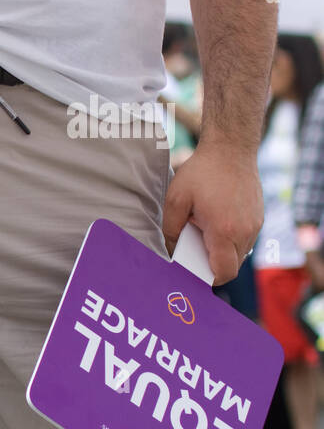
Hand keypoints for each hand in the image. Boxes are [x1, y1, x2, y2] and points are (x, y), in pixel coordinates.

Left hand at [162, 139, 262, 285]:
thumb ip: (171, 230)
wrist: (231, 149)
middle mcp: (244, 231)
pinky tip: (215, 226)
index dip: (209, 278)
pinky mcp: (258, 217)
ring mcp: (255, 224)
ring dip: (222, 252)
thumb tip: (171, 250)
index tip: (194, 275)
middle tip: (193, 254)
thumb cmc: (201, 173)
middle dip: (213, 265)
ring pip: (240, 253)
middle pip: (232, 265)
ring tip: (203, 236)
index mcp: (224, 230)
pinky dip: (230, 240)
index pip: (223, 271)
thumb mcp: (176, 200)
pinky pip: (245, 240)